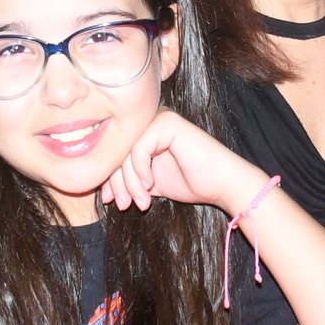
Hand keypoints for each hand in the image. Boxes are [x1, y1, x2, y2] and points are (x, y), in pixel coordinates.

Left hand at [101, 109, 262, 215]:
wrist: (222, 183)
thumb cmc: (192, 182)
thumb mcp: (151, 183)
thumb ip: (130, 180)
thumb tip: (102, 190)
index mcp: (146, 132)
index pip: (116, 154)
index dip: (110, 180)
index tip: (112, 202)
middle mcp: (151, 120)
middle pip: (117, 151)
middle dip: (118, 183)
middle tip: (124, 205)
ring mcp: (160, 118)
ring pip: (126, 151)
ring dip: (129, 182)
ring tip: (141, 202)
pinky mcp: (168, 122)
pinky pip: (139, 148)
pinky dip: (140, 170)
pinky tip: (150, 185)